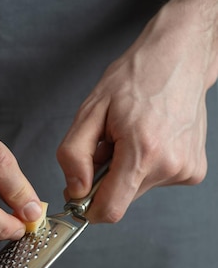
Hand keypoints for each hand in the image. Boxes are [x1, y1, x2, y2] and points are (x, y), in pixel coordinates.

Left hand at [57, 0, 217, 222]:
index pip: (110, 210)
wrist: (180, 58)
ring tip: (132, 138)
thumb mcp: (90, 111)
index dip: (89, 210)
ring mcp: (184, 169)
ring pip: (137, 191)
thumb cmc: (136, 78)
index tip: (80, 197)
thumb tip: (75, 190)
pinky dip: (145, 168)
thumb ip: (74, 156)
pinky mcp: (193, 171)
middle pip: (122, 200)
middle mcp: (168, 164)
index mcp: (142, 150)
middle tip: (108, 148)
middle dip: (106, 182)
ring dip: (126, 173)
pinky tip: (150, 141)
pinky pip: (156, 182)